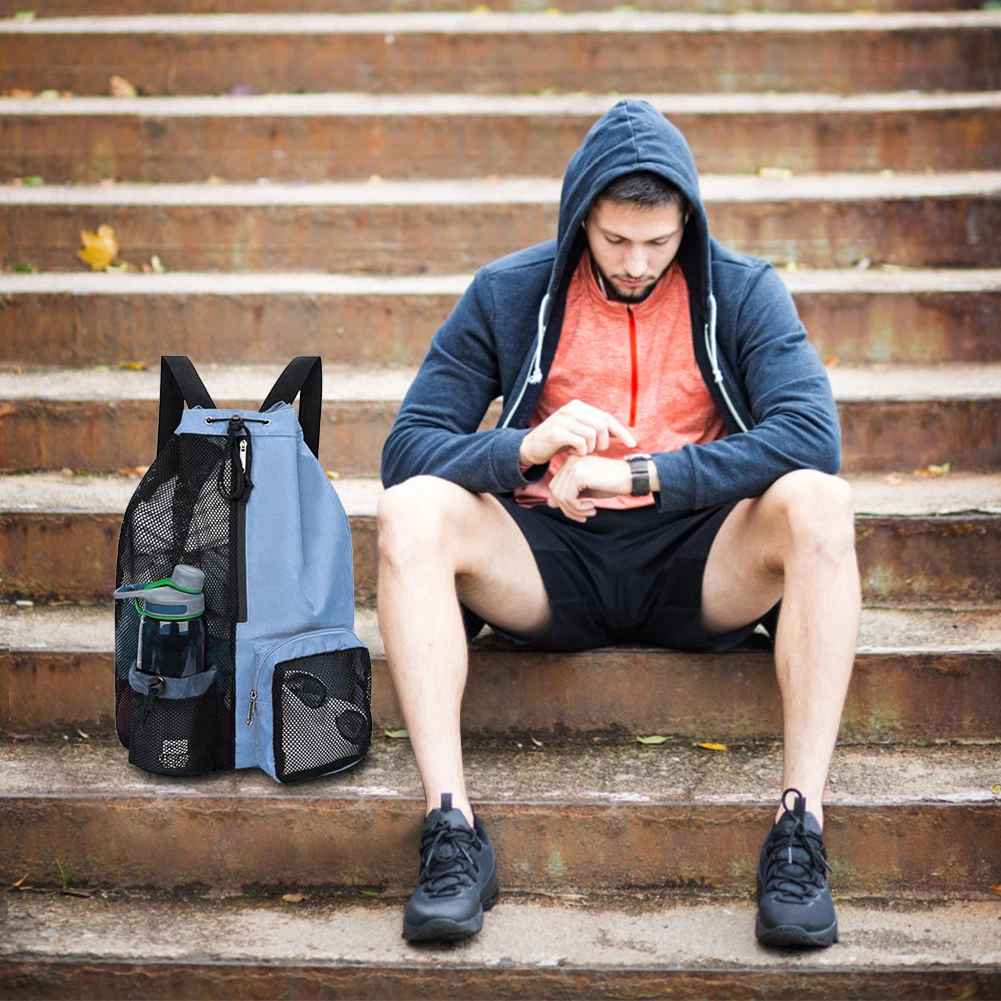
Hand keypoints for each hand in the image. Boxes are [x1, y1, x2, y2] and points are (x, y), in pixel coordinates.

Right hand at [519, 399, 635, 467]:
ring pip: (593, 435)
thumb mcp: (577, 431)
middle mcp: (571, 409)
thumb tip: (618, 432)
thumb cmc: (557, 442)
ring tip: (583, 452)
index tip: (632, 444)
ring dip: (591, 449)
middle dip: (604, 442)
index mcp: (578, 407)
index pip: (607, 417)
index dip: (622, 431)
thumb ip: (594, 429)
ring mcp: (563, 419)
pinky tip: (575, 454)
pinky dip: (582, 451)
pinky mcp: (557, 432)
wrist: (530, 448)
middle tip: (596, 451)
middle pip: (603, 426)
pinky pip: (581, 442)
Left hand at [547, 454, 631, 522]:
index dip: (565, 504)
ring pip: (560, 496)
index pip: (557, 487)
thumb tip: (549, 503)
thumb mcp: (587, 490)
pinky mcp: (579, 475)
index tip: (581, 512)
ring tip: (589, 512)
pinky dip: (578, 508)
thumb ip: (569, 495)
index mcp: (571, 462)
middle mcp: (570, 461)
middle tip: (583, 516)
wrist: (632, 477)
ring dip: (574, 510)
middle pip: (555, 491)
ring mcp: (574, 466)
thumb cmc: (612, 483)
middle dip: (568, 509)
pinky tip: (592, 507)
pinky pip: (568, 498)